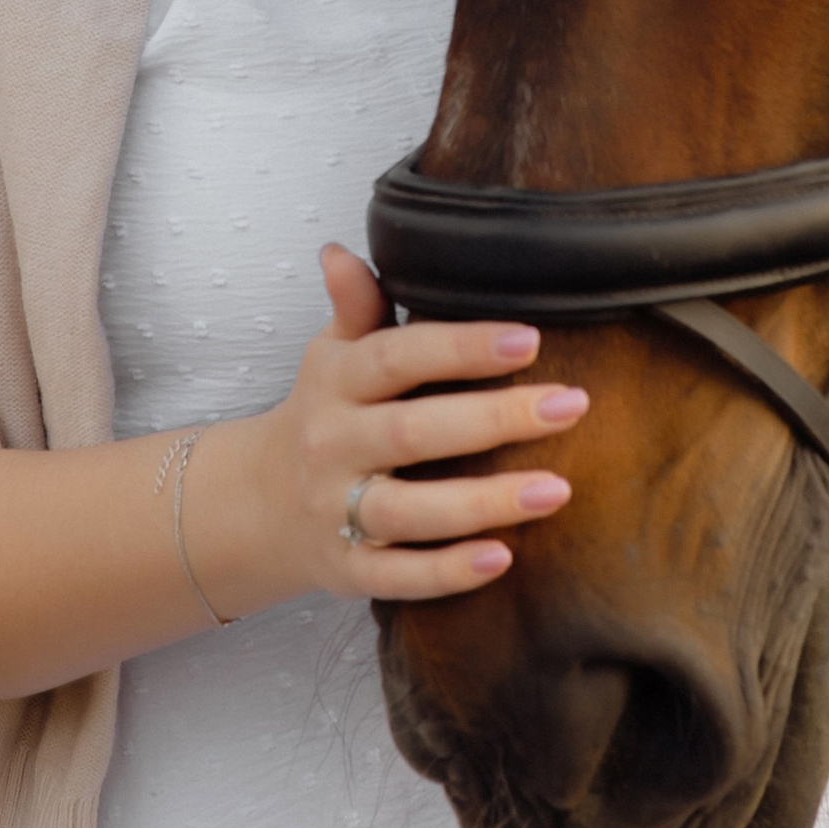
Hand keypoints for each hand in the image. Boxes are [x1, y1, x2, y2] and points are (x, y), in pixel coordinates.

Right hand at [189, 246, 583, 613]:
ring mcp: (336, 512)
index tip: (530, 340)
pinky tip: (502, 559)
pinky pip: (397, 575)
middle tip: (572, 405)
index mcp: (335, 384)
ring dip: (483, 503)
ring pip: (408, 511)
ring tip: (557, 489)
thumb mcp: (331, 356)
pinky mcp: (346, 570)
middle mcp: (332, 446)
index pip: (396, 358)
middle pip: (412, 433)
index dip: (460, 349)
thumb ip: (355, 307)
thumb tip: (341, 252)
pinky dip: (446, 572)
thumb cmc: (322, 416)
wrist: (256, 506)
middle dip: (494, 420)